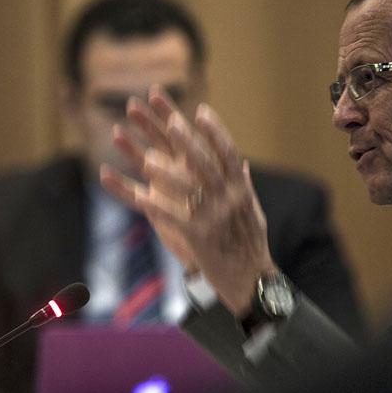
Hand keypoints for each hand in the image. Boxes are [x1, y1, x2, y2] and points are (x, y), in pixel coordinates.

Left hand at [100, 85, 277, 315]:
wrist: (253, 282)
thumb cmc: (250, 246)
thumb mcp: (252, 212)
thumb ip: (243, 186)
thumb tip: (241, 163)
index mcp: (240, 189)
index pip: (228, 151)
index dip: (214, 130)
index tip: (200, 110)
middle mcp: (230, 198)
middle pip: (206, 162)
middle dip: (187, 139)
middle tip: (170, 119)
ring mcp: (215, 217)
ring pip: (188, 187)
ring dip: (165, 171)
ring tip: (146, 158)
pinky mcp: (200, 237)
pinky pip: (173, 217)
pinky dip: (154, 205)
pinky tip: (138, 196)